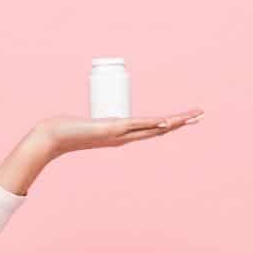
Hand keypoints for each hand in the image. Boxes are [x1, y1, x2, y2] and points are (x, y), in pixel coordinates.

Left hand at [37, 109, 203, 157]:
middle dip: (181, 122)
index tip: (185, 117)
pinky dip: (152, 123)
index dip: (170, 122)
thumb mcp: (86, 123)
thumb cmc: (66, 130)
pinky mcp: (111, 128)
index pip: (152, 128)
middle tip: (200, 115)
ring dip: (174, 122)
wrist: (52, 137)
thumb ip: (89, 120)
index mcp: (122, 135)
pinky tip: (165, 121)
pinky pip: (137, 125)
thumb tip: (93, 117)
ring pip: (152, 127)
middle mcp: (125, 136)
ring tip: (192, 117)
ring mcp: (119, 133)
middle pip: (159, 128)